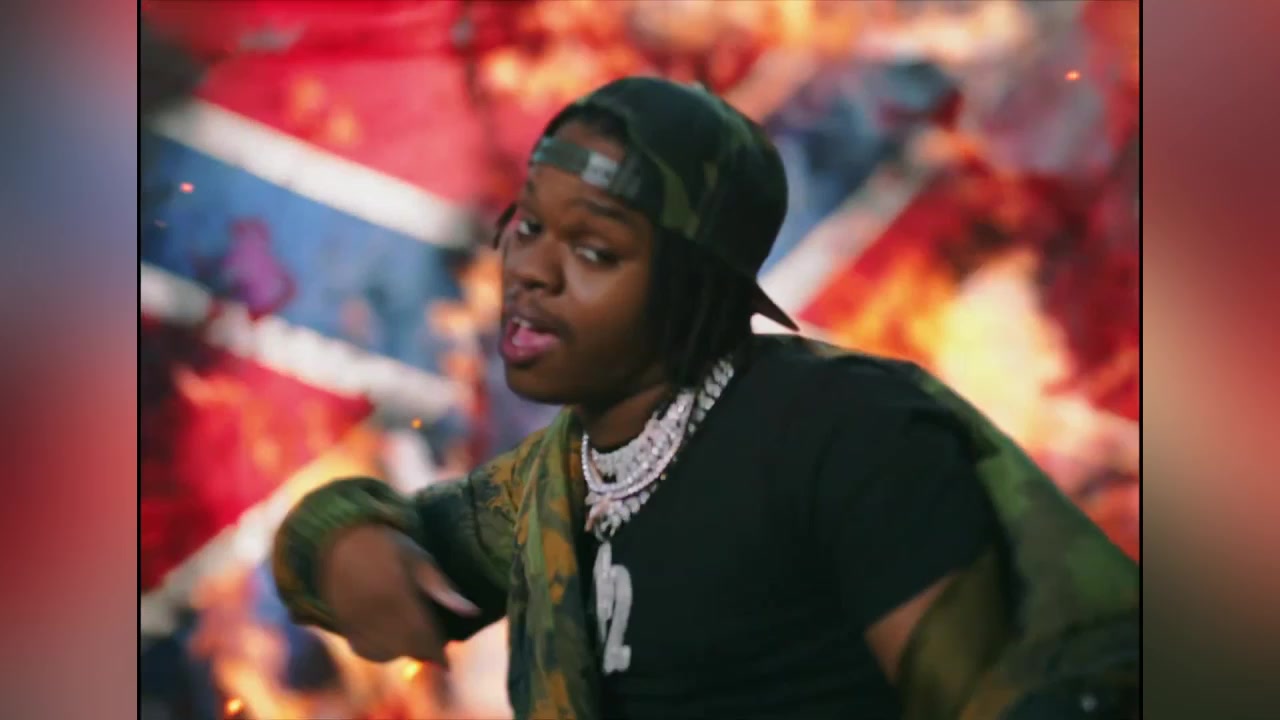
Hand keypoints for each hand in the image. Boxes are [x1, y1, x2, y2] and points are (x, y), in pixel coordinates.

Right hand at [319, 524, 478, 665]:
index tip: (447, 662)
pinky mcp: (343, 622)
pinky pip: (362, 649)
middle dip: (423, 653)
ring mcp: (356, 617)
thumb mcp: (420, 560)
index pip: (422, 632)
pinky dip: (379, 653)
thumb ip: (444, 589)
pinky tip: (392, 644)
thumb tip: (474, 612)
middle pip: (404, 645)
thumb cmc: (390, 547)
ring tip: (416, 644)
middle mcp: (374, 608)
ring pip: (383, 651)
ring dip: (403, 653)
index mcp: (398, 591)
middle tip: (435, 652)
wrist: (343, 539)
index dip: (436, 652)